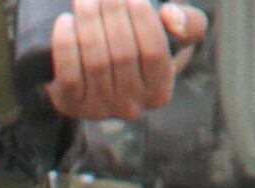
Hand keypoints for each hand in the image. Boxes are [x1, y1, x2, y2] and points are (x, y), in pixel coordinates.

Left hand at [47, 0, 203, 119]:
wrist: (92, 73)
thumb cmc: (139, 46)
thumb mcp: (171, 36)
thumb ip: (189, 23)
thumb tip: (170, 15)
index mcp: (160, 92)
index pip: (155, 51)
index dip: (143, 20)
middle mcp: (131, 107)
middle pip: (123, 54)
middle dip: (112, 16)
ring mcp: (100, 109)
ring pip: (96, 62)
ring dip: (88, 25)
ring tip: (84, 0)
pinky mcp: (71, 105)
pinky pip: (69, 74)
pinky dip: (66, 45)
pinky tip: (65, 21)